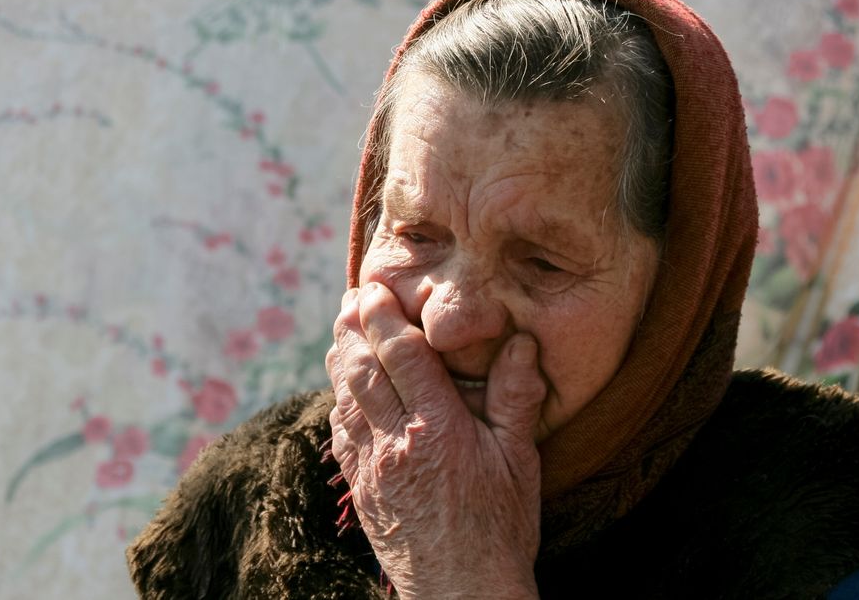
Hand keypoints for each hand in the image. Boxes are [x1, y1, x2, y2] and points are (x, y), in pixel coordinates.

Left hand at [326, 282, 546, 598]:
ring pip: (344, 398)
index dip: (385, 318)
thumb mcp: (520, 462)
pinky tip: (342, 388)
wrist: (461, 592)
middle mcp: (396, 443)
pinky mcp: (360, 489)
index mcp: (438, 430)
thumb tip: (521, 342)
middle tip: (351, 298)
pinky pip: (340, 433)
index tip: (374, 290)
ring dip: (340, 358)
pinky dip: (337, 401)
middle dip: (353, 328)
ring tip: (342, 330)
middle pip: (362, 370)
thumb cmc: (500, 529)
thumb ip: (517, 399)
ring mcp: (371, 468)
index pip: (403, 357)